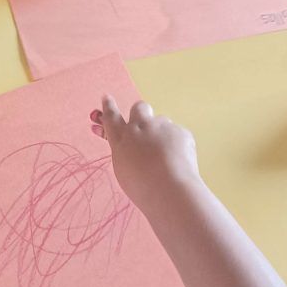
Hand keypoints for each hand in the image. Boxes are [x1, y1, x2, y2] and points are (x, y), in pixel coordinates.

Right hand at [90, 96, 199, 215]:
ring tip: (167, 157)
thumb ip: (124, 151)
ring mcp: (161, 126)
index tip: (106, 97)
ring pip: (161, 123)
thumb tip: (130, 144)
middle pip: (139, 108)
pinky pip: (178, 135)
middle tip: (144, 126)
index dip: (109, 106)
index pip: (112, 117)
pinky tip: (180, 162)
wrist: (170, 189)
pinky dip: (178, 146)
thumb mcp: (123, 169)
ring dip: (162, 134)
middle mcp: (140, 127)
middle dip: (140, 112)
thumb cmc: (142, 187)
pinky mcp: (180, 131)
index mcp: (121, 138)